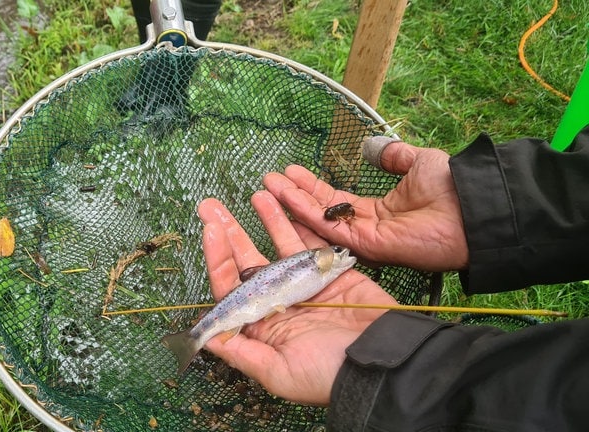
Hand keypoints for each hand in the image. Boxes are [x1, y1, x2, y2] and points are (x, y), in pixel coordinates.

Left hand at [197, 194, 397, 405]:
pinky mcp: (332, 272)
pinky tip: (287, 202)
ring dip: (266, 219)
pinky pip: (313, 242)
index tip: (209, 230)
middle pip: (249, 261)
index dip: (218, 259)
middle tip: (210, 206)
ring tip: (255, 193)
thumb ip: (241, 352)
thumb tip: (205, 338)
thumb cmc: (328, 374)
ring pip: (280, 245)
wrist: (382, 362)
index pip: (231, 287)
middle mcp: (279, 301)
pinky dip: (301, 222)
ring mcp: (305, 284)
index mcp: (262, 325)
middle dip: (230, 232)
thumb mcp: (277, 372)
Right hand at [263, 140, 467, 270]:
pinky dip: (308, 213)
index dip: (312, 187)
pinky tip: (288, 198)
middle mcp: (367, 227)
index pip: (336, 201)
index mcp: (379, 211)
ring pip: (320, 221)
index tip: (290, 171)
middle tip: (268, 180)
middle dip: (294, 195)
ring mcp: (366, 239)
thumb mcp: (418, 161)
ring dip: (292, 204)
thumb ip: (393, 156)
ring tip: (267, 187)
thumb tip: (371, 148)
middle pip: (321, 212)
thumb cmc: (451, 186)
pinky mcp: (369, 246)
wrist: (474, 206)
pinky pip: (331, 230)